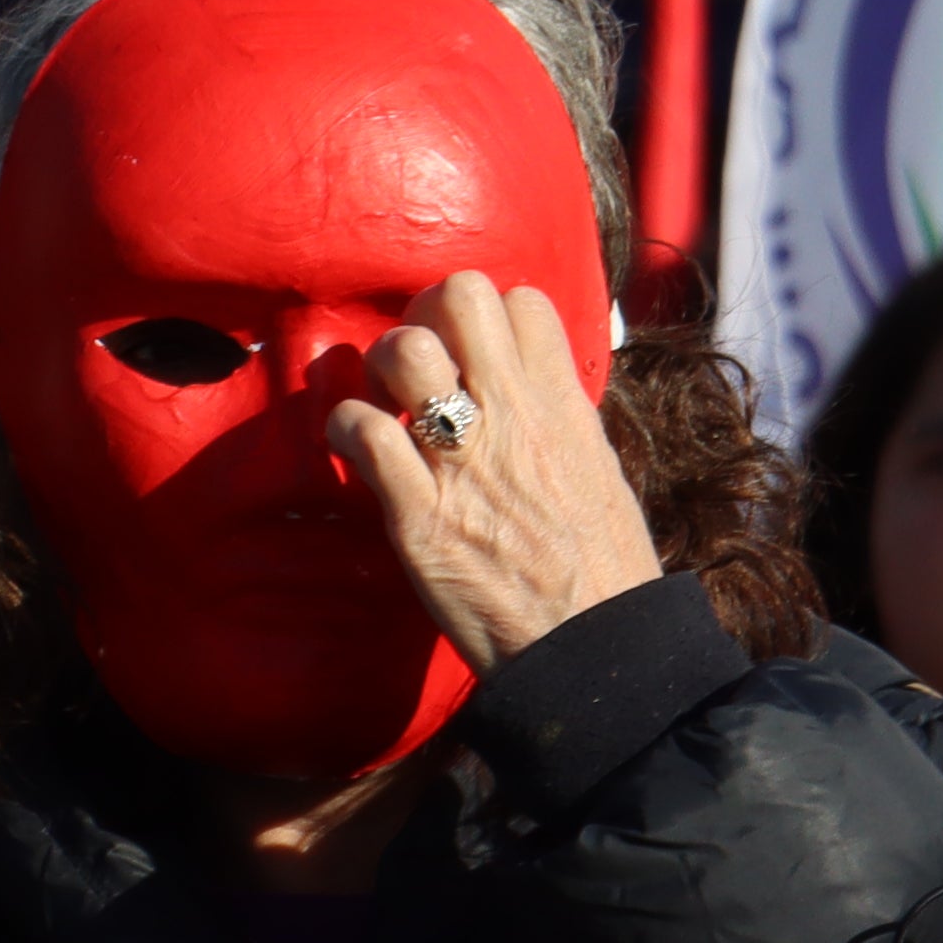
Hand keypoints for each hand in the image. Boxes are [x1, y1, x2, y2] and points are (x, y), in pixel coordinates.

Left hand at [325, 269, 660, 674]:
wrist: (590, 646)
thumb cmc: (598, 571)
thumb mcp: (595, 472)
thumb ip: (558, 422)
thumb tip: (531, 396)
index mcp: (562, 406)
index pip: (523, 301)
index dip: (485, 314)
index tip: (468, 350)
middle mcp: (512, 418)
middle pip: (461, 295)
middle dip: (425, 314)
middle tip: (417, 362)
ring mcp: (462, 460)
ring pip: (404, 350)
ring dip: (380, 366)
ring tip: (385, 402)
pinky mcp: (418, 511)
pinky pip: (362, 430)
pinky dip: (344, 428)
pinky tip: (354, 449)